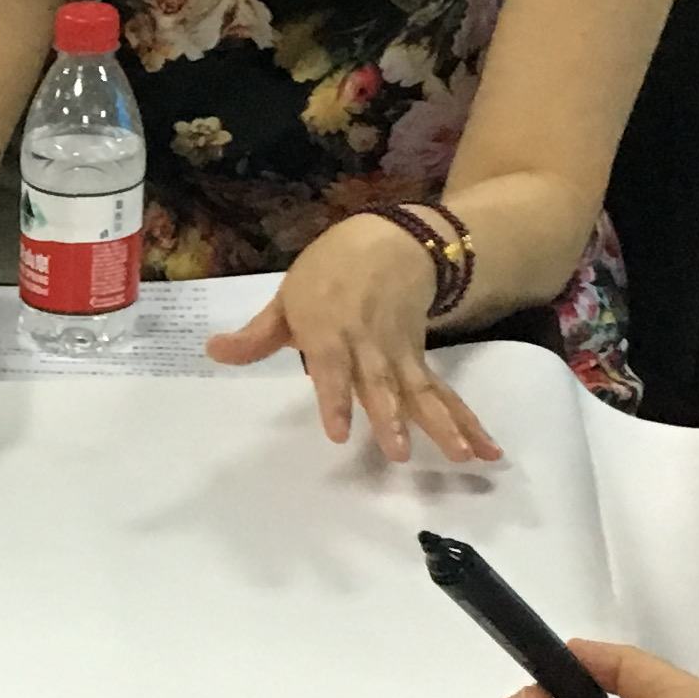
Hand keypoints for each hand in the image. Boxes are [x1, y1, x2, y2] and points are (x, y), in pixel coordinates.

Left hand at [204, 213, 498, 463]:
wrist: (392, 241)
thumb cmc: (329, 273)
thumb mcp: (287, 297)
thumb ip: (255, 335)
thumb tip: (212, 350)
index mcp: (331, 330)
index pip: (333, 368)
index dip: (336, 398)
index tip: (339, 432)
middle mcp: (370, 346)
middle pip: (384, 383)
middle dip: (392, 417)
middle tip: (399, 454)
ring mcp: (400, 355)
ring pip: (422, 392)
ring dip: (442, 424)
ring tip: (462, 456)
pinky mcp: (421, 361)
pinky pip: (444, 395)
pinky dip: (467, 420)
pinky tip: (485, 450)